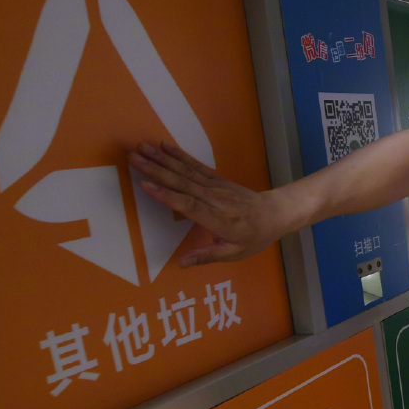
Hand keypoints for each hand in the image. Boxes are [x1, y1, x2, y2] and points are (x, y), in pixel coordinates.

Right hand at [130, 141, 284, 265]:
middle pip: (182, 183)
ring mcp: (216, 186)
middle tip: (134, 158)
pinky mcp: (216, 179)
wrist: (274, 214)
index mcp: (218, 220)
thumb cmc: (253, 237)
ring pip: (186, 171)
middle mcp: (215, 199)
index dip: (167, 196)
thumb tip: (182, 263)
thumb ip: (207, 256)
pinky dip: (179, 155)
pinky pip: (195, 166)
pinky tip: (164, 146)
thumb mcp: (234, 253)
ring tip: (142, 148)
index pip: (189, 206)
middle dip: (157, 170)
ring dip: (162, 158)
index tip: (146, 185)